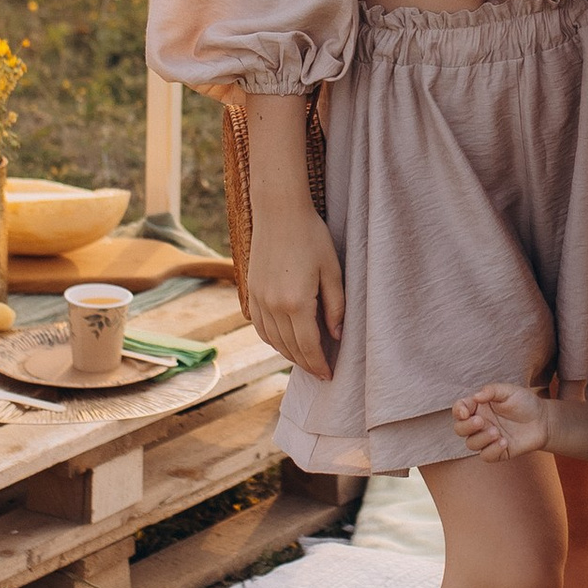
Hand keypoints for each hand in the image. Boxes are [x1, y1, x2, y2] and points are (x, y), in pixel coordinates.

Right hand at [244, 191, 344, 382]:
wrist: (279, 211)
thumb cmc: (312, 236)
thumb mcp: (332, 270)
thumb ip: (336, 306)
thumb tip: (336, 336)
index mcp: (297, 302)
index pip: (309, 346)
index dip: (319, 364)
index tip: (329, 375)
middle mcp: (274, 305)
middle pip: (290, 347)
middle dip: (306, 363)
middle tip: (320, 372)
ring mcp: (259, 299)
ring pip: (273, 340)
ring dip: (288, 354)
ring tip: (304, 360)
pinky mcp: (251, 291)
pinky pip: (259, 326)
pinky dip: (271, 340)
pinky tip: (283, 342)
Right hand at [454, 381, 546, 458]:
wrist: (544, 420)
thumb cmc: (525, 403)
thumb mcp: (509, 391)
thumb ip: (491, 391)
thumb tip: (476, 396)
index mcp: (479, 407)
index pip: (460, 409)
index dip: (458, 410)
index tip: (466, 412)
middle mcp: (480, 423)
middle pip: (460, 429)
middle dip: (466, 426)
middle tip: (481, 421)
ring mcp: (487, 439)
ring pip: (471, 444)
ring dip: (481, 438)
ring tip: (497, 432)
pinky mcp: (497, 452)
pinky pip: (486, 456)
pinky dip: (492, 450)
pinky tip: (504, 442)